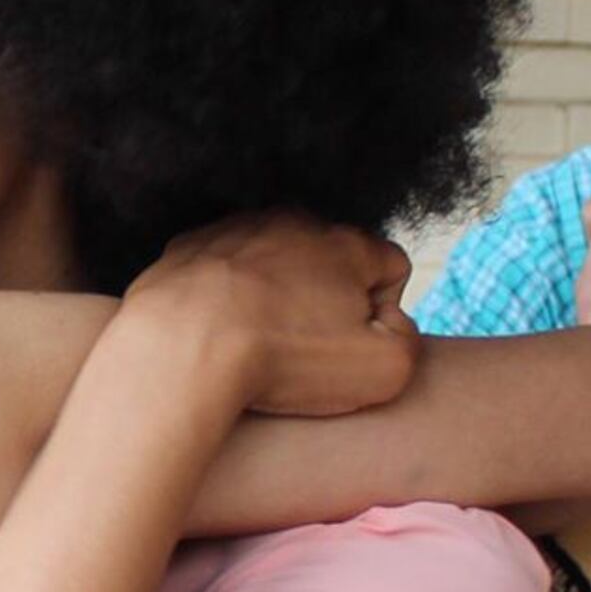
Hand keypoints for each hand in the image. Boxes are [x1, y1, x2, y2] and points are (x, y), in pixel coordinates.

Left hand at [123, 212, 417, 416]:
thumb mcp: (383, 368)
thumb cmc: (284, 359)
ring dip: (275, 298)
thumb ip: (407, 338)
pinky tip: (220, 330)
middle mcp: (294, 222)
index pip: (391, 267)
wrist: (183, 347)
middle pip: (330, 262)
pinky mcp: (190, 247)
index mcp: (347, 242)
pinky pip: (224, 270)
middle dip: (326, 302)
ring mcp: (237, 229)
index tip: (351, 344)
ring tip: (259, 343)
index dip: (382, 313)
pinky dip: (227, 297)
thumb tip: (388, 321)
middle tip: (303, 349)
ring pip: (274, 263)